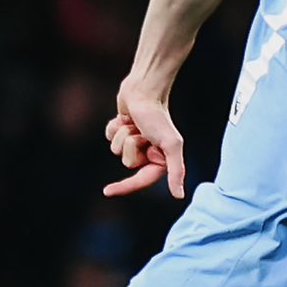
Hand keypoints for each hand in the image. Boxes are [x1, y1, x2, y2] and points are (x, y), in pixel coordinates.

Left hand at [104, 78, 186, 198]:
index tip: (107, 192)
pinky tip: (125, 117)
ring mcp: (135, 140)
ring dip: (123, 134)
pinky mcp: (123, 129)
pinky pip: (110, 136)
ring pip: (116, 149)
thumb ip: (176, 171)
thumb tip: (179, 195)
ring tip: (134, 122)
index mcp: (160, 159)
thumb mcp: (171, 145)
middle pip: (127, 162)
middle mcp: (148, 152)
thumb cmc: (158, 116)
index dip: (124, 187)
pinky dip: (115, 126)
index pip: (141, 179)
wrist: (144, 90)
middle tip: (141, 133)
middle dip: (131, 146)